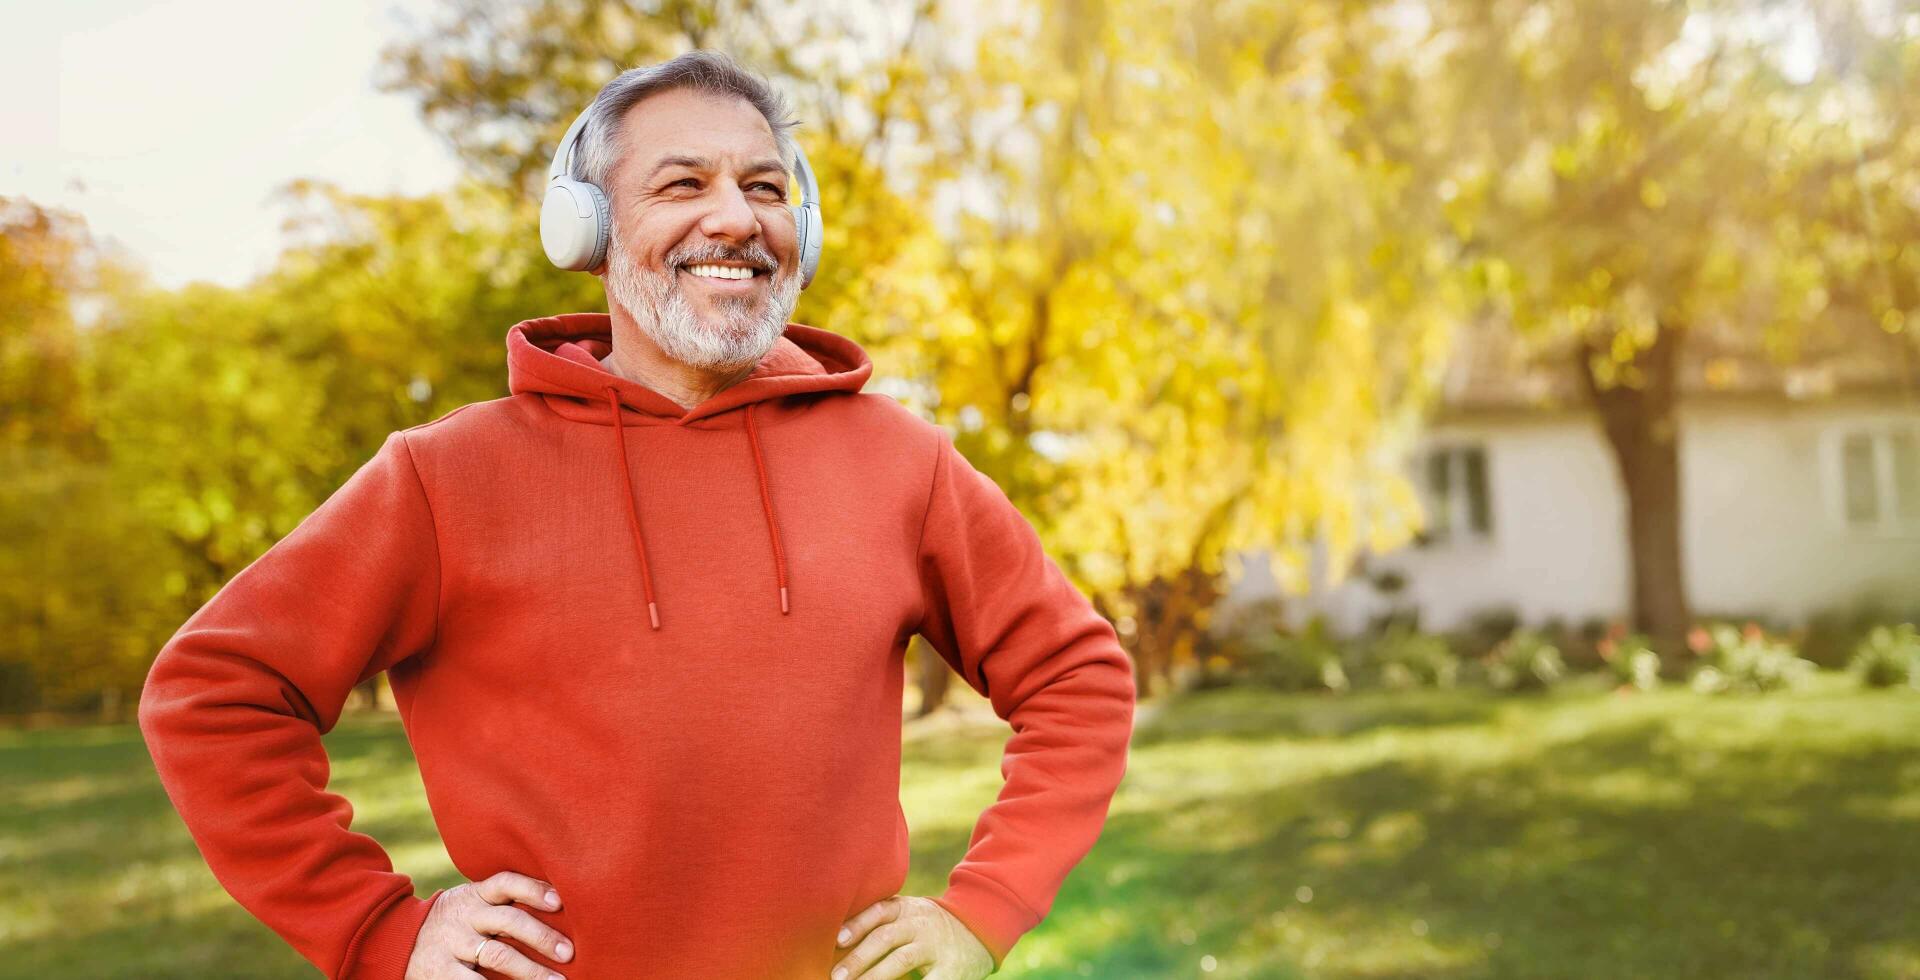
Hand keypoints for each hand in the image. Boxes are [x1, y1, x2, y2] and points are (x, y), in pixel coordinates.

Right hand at [404, 871, 575, 978]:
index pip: (506, 883)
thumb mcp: (472, 904)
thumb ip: (503, 905)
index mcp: (475, 895)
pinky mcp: (441, 971)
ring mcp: (452, 943)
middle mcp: (465, 915)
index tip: (560, 902)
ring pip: (498, 955)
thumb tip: (558, 907)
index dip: (533, 889)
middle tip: (568, 953)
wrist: (397, 940)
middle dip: (542, 937)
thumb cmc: (455, 923)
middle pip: (509, 921)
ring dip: (531, 971)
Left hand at [830, 895, 993, 979]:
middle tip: (836, 976)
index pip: (880, 911)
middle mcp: (921, 923)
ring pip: (901, 959)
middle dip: (858, 958)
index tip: (838, 940)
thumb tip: (838, 942)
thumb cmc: (929, 927)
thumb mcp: (910, 915)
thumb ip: (883, 923)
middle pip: (886, 937)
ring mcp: (936, 945)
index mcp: (907, 908)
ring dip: (874, 976)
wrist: (980, 930)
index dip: (858, 924)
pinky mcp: (950, 968)